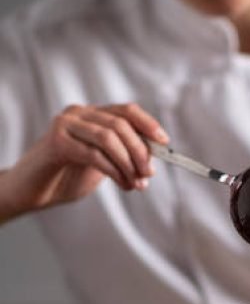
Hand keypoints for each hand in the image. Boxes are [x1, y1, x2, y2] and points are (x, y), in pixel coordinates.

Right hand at [1, 103, 168, 217]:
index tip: (164, 142)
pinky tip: (123, 183)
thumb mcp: (103, 163)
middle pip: (121, 124)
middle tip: (149, 174)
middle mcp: (79, 113)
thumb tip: (153, 159)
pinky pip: (94, 154)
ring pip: (109, 137)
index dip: (148, 124)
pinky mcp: (56, 141)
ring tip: (137, 183)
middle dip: (141, 151)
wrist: (31, 192)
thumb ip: (124, 156)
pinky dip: (114, 171)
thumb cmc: (67, 177)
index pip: (126, 110)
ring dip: (129, 163)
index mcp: (92, 114)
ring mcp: (66, 124)